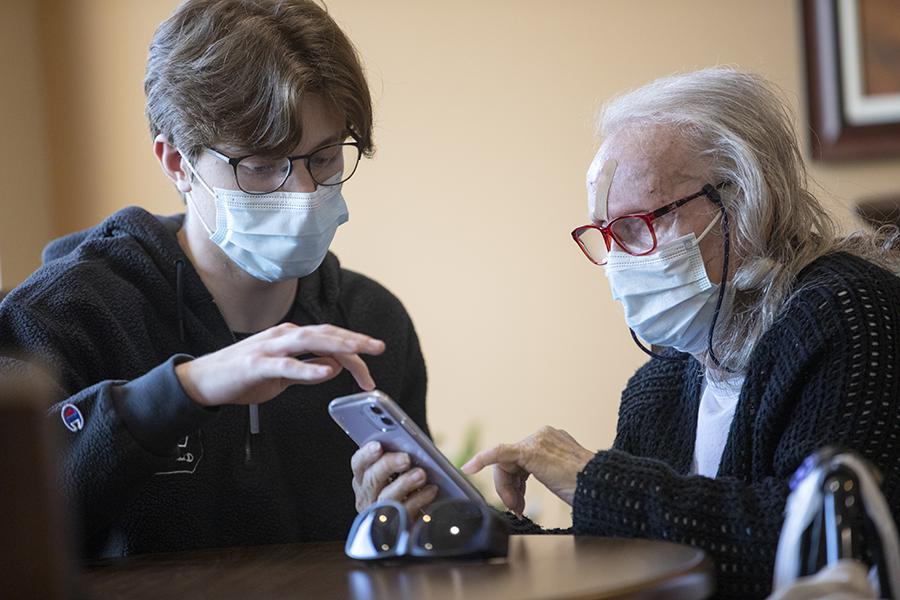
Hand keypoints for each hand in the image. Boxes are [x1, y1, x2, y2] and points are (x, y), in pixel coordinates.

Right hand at [175, 323, 384, 406]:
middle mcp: (283, 336)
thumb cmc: (243, 376)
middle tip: (379, 347)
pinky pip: (286, 365)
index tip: (370, 371)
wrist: (202, 381)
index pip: (330, 340)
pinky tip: (326, 372)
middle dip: (355, 340)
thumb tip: (334, 367)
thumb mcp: (283, 374)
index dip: (353, 353)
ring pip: (309, 341)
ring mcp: (269, 348)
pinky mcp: (256, 365)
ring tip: (359, 351)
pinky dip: (307, 368)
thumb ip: (309, 369)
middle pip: (326, 334)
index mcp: (291, 337)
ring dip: (337, 345)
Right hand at [351, 441, 438, 517]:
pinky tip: (430, 490)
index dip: (366, 455)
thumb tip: (412, 447)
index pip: (358, 464)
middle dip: (387, 466)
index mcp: (364, 479)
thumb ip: (400, 459)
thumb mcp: (400, 472)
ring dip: (404, 484)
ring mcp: (380, 514)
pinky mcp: (397, 527)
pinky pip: (405, 513)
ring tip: (420, 474)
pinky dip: (418, 500)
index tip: (378, 446)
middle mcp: (367, 497)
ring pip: (386, 499)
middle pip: (371, 480)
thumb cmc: (409, 488)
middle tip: (406, 458)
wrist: (419, 520)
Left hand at [461, 426, 594, 516]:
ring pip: (505, 464)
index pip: (522, 461)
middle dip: (509, 488)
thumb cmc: (588, 488)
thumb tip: (526, 488)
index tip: (518, 503)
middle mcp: (543, 436)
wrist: (600, 487)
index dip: (516, 484)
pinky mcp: (529, 450)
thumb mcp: (563, 478)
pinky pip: (498, 453)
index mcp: (553, 440)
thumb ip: (545, 473)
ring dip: (506, 489)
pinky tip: (470, 467)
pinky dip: (482, 459)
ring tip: (517, 507)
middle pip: (512, 463)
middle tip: (516, 509)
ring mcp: (537, 440)